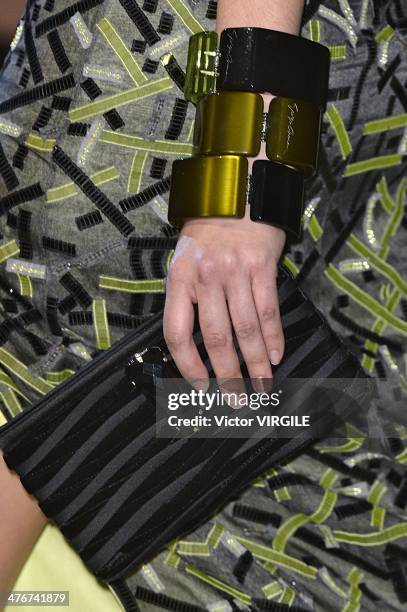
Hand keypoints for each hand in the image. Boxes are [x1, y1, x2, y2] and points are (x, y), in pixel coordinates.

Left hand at [163, 206, 285, 391]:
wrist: (237, 192)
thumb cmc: (208, 231)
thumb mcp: (184, 259)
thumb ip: (187, 296)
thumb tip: (194, 342)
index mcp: (180, 278)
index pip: (178, 333)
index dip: (188, 365)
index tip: (199, 385)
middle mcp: (206, 277)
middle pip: (217, 338)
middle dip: (228, 375)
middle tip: (236, 398)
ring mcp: (235, 272)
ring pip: (247, 329)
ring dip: (256, 363)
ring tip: (261, 386)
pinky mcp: (262, 267)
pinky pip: (268, 310)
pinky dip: (273, 337)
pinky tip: (275, 356)